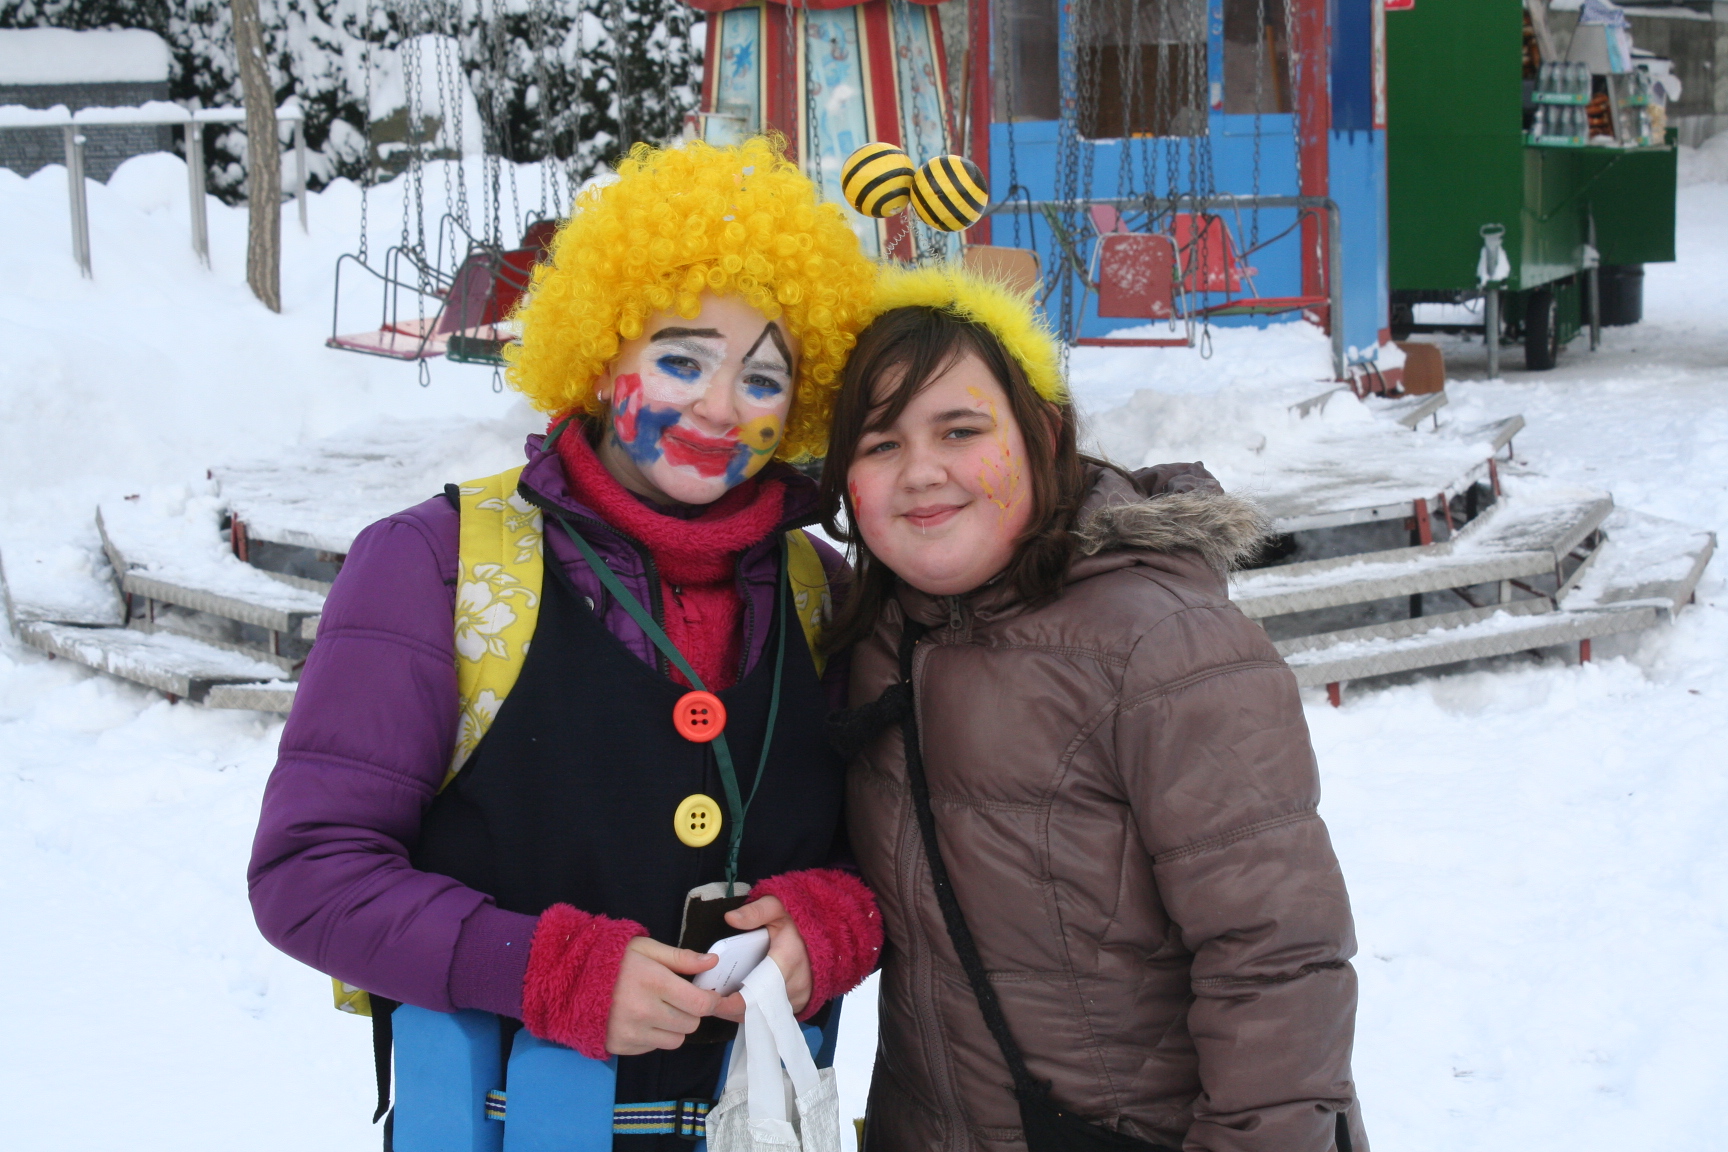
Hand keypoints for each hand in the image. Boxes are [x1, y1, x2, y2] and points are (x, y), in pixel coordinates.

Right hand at [605, 937, 720, 1054]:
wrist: (568, 981)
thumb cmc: (611, 960)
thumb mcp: (646, 948)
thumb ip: (681, 958)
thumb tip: (712, 962)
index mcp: (654, 982)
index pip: (700, 1004)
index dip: (712, 1001)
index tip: (710, 995)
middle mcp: (644, 1011)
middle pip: (691, 1024)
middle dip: (690, 1011)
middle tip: (676, 998)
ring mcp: (631, 1032)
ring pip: (675, 1040)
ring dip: (673, 1027)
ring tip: (657, 1009)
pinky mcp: (621, 1046)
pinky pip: (653, 1048)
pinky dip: (653, 1036)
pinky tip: (640, 1019)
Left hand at [712, 896, 811, 1021]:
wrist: (831, 934)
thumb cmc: (800, 922)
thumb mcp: (779, 907)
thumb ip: (755, 911)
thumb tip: (730, 918)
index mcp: (787, 961)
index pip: (756, 993)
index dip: (731, 1002)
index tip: (710, 999)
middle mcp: (795, 985)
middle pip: (756, 1009)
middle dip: (729, 1009)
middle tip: (707, 1000)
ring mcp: (799, 998)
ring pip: (763, 1016)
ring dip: (740, 1012)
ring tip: (719, 1001)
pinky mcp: (799, 1004)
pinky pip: (772, 1016)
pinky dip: (754, 1012)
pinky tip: (738, 1002)